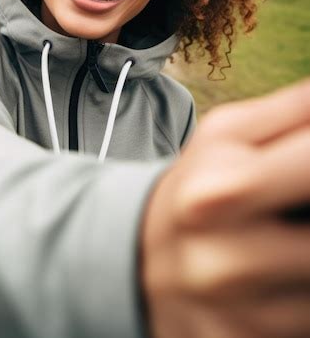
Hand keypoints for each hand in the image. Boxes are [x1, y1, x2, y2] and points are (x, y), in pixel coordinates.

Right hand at [139, 79, 309, 337]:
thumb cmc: (195, 185)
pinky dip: (303, 297)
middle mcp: (227, 262)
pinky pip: (304, 323)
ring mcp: (238, 320)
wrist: (134, 259)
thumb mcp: (227, 134)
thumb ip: (294, 109)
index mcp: (221, 190)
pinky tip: (286, 277)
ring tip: (291, 235)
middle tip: (299, 210)